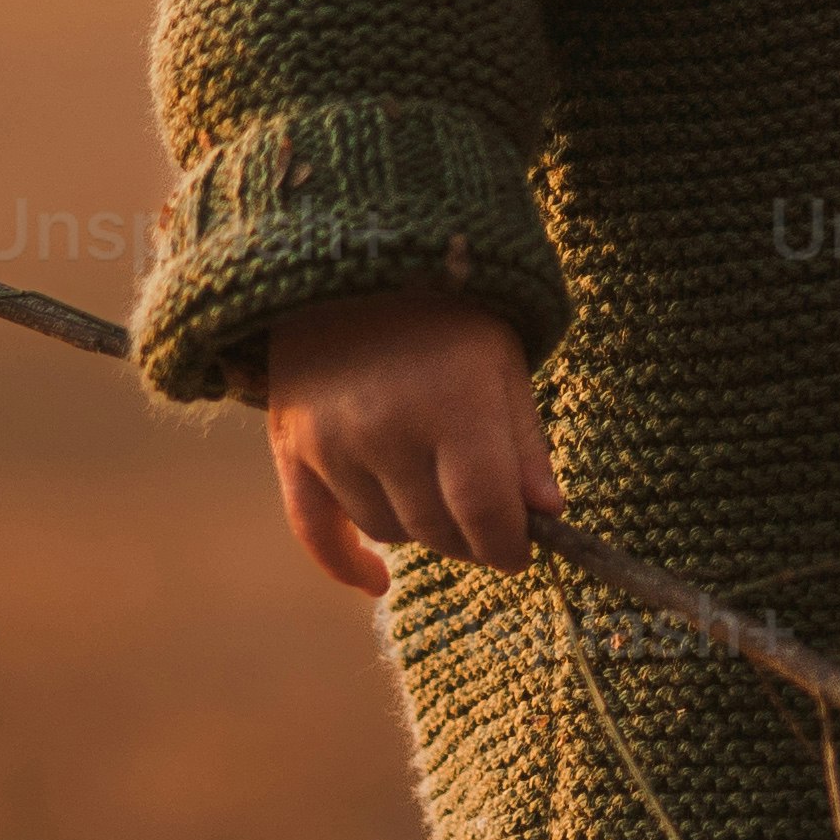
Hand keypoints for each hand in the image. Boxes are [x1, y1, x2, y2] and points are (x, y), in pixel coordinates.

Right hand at [255, 285, 547, 598]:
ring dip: (419, 527)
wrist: (348, 261)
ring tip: (434, 490)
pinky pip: (314, 531)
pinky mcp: (292, 448)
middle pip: (438, 530)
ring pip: (387, 530)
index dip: (510, 545)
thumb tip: (547, 514)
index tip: (521, 549)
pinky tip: (376, 579)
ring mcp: (332, 443)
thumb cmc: (443, 311)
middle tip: (486, 520)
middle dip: (471, 538)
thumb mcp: (501, 360)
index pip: (485, 514)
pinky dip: (345, 563)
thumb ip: (524, 443)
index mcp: (452, 403)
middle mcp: (386, 429)